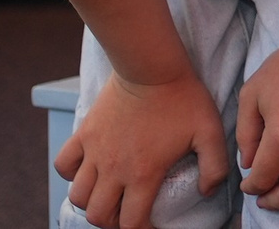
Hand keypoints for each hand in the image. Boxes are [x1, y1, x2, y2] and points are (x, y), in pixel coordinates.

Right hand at [56, 71, 228, 228]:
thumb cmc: (183, 98)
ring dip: (91, 203)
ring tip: (108, 197)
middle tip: (128, 214)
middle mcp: (113, 168)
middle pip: (99, 216)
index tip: (150, 226)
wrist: (152, 66)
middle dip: (114, 223)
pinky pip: (63, 164)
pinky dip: (71, 175)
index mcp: (143, 173)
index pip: (130, 222)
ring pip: (78, 196)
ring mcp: (95, 151)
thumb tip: (207, 191)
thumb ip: (215, 167)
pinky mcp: (84, 133)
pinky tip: (87, 171)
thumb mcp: (210, 132)